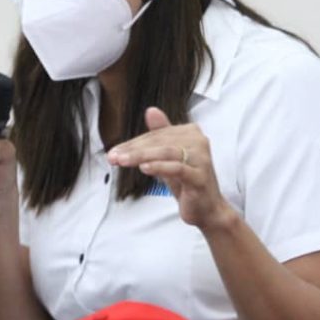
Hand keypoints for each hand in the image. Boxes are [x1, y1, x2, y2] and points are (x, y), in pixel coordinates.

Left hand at [107, 107, 236, 231]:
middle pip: (159, 142)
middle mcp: (199, 141)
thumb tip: (151, 110)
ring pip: (166, 152)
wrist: (206, 208)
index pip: (156, 135)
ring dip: (140, 156)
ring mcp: (202, 159)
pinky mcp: (200, 177)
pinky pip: (177, 168)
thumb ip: (160, 134)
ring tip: (122, 160)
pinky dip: (159, 166)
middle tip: (112, 157)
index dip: (133, 143)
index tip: (114, 151)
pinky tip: (143, 168)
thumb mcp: (168, 157)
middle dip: (133, 150)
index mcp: (191, 132)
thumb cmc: (185, 181)